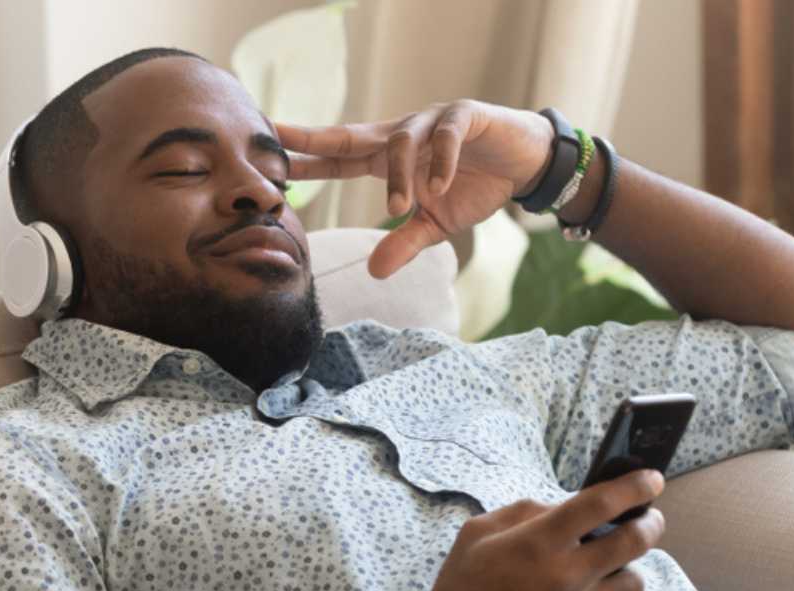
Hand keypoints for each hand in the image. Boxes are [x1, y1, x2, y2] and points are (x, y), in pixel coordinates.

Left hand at [277, 99, 554, 278]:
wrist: (524, 165)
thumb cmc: (475, 187)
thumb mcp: (437, 224)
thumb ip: (405, 242)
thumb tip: (374, 272)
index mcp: (389, 157)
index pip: (338, 156)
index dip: (305, 158)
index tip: (268, 163)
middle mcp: (403, 133)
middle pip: (350, 133)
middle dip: (313, 135)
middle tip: (279, 139)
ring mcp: (433, 122)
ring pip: (403, 140)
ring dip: (399, 176)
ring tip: (399, 208)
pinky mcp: (467, 116)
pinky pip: (448, 134)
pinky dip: (442, 161)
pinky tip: (439, 187)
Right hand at [376, 470, 666, 590]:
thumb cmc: (460, 589)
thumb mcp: (478, 533)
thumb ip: (526, 512)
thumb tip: (568, 506)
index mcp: (538, 542)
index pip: (602, 503)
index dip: (635, 486)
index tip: (651, 478)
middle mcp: (563, 577)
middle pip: (634, 541)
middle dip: (651, 524)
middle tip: (649, 520)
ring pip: (632, 584)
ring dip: (626, 571)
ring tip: (608, 569)